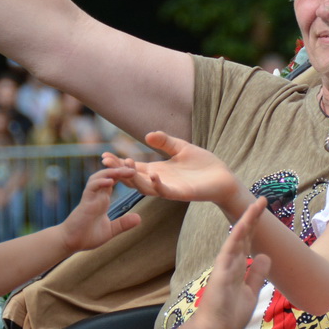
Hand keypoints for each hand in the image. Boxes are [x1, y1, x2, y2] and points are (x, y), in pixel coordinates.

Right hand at [58, 169, 142, 253]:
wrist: (70, 243)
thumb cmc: (87, 236)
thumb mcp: (110, 230)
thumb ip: (123, 223)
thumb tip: (139, 218)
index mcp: (103, 199)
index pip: (113, 181)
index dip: (123, 174)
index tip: (135, 170)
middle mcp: (97, 196)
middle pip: (107, 176)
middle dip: (119, 169)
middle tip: (133, 166)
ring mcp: (90, 198)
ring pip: (99, 178)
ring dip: (111, 172)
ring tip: (124, 170)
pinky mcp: (84, 203)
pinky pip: (91, 188)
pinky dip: (100, 183)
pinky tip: (110, 181)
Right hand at [100, 131, 238, 207]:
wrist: (223, 177)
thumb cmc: (203, 164)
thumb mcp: (181, 148)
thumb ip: (165, 142)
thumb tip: (147, 135)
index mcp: (157, 171)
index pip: (133, 167)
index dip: (119, 162)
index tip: (105, 154)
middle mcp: (159, 181)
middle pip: (133, 178)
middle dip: (119, 170)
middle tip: (106, 160)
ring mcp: (169, 189)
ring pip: (145, 187)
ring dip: (134, 178)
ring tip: (126, 164)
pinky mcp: (181, 194)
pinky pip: (166, 192)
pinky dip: (158, 184)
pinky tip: (154, 174)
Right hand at [196, 198, 271, 328]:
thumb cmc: (229, 314)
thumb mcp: (251, 292)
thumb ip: (257, 274)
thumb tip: (266, 256)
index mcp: (239, 267)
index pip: (249, 242)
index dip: (256, 226)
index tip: (264, 210)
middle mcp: (232, 262)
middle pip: (244, 235)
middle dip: (253, 217)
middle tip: (263, 199)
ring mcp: (225, 265)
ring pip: (237, 238)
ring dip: (247, 221)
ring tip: (257, 204)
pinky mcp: (221, 272)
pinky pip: (229, 251)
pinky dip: (236, 237)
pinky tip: (243, 224)